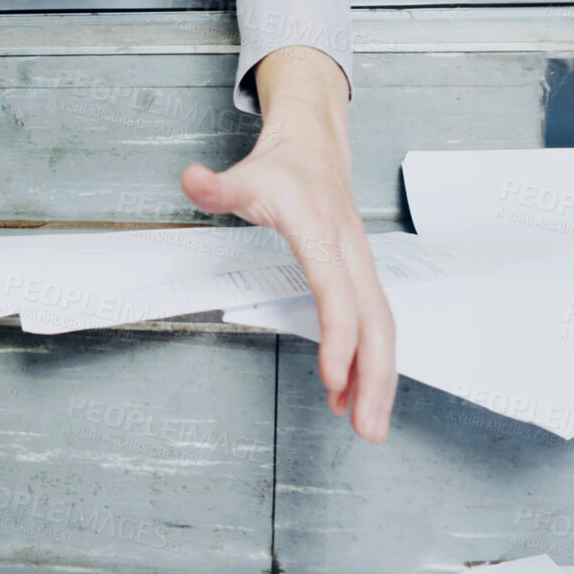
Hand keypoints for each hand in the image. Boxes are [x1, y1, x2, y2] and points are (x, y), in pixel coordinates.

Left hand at [180, 45, 396, 443]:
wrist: (315, 144)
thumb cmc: (282, 168)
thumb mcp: (243, 176)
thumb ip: (215, 187)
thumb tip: (190, 179)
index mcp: (320, 230)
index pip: (335, 289)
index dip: (338, 334)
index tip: (333, 377)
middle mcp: (350, 251)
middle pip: (376, 320)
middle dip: (375, 377)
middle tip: (367, 429)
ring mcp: (361, 265)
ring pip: (383, 328)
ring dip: (379, 380)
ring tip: (366, 426)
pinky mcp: (361, 276)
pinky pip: (375, 324)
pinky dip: (369, 362)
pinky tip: (349, 392)